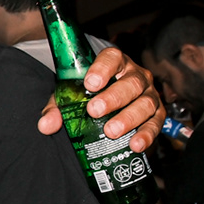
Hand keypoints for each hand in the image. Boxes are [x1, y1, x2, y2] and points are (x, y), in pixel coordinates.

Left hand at [36, 46, 164, 152]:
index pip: (112, 58)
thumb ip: (58, 108)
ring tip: (111, 131)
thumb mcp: (72, 97)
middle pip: (131, 83)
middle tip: (95, 111)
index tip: (90, 82)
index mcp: (115, 64)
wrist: (111, 108)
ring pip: (145, 103)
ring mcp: (149, 95)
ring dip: (128, 118)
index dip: (102, 69)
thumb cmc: (91, 96)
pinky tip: (135, 145)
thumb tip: (46, 125)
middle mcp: (136, 76)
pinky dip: (146, 135)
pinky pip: (156, 124)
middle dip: (113, 97)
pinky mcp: (157, 115)